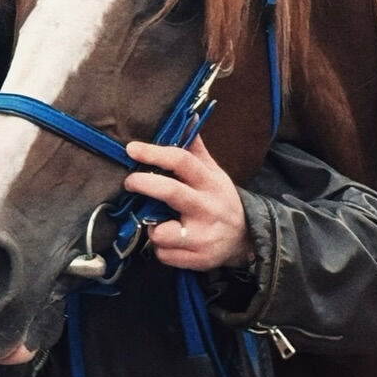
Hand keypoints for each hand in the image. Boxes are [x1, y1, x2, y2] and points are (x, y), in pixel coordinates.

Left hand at [123, 135, 252, 270]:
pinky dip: (159, 248)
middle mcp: (207, 208)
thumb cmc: (220, 199)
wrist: (246, 238)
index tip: (131, 149)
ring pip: (161, 232)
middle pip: (170, 192)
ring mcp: (203, 236)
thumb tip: (187, 116)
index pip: (182, 161)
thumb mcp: (214, 173)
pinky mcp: (198, 260)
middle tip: (129, 182)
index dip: (154, 153)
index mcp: (209, 182)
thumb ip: (196, 149)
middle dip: (144, 184)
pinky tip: (171, 242)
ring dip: (150, 227)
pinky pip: (163, 254)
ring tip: (158, 223)